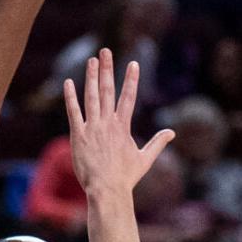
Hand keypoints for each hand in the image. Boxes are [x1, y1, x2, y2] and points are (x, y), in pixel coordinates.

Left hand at [64, 48, 173, 195]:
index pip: (129, 97)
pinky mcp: (79, 135)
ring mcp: (93, 128)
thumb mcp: (145, 159)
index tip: (133, 63)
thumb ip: (157, 143)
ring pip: (91, 97)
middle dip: (107, 69)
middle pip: (108, 90)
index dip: (131, 79)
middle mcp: (108, 123)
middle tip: (106, 51)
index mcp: (123, 126)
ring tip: (91, 60)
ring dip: (91, 77)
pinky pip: (74, 112)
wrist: (107, 190)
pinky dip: (71, 97)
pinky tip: (69, 83)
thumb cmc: (126, 177)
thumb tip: (172, 132)